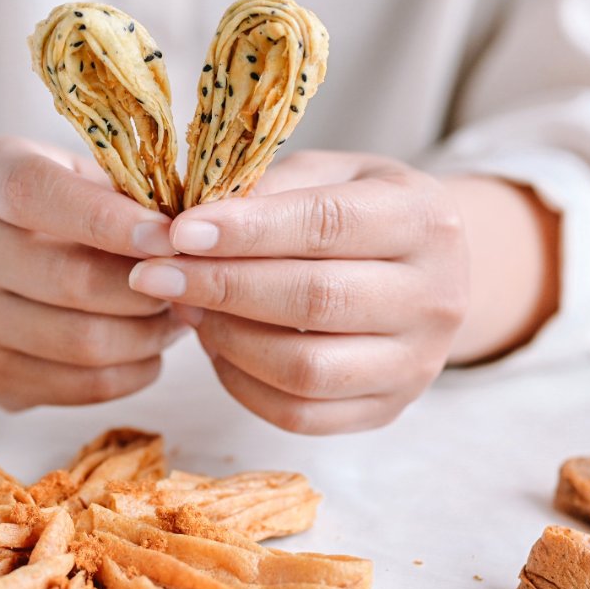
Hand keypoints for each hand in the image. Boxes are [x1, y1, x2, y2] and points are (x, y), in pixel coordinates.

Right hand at [0, 137, 183, 409]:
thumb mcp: (77, 171)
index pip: (37, 195)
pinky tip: (149, 346)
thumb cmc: (54, 202)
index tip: (169, 235)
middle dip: (150, 286)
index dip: (107, 219)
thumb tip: (193, 240)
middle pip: (69, 280)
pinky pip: (81, 388)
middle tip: (193, 280)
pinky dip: (134, 371)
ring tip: (178, 313)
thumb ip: (125, 192)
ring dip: (150, 333)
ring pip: (83, 343)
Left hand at [128, 151, 469, 433]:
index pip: (327, 224)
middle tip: (153, 274)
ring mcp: (417, 363)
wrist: (427, 269)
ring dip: (226, 338)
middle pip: (314, 300)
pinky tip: (215, 345)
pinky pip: (300, 414)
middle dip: (221, 286)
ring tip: (186, 306)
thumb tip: (189, 227)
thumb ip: (270, 189)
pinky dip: (241, 383)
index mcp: (425, 218)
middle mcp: (435, 296)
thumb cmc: (361, 208)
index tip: (179, 232)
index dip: (247, 231)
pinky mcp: (388, 409)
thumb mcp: (329, 174)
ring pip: (305, 369)